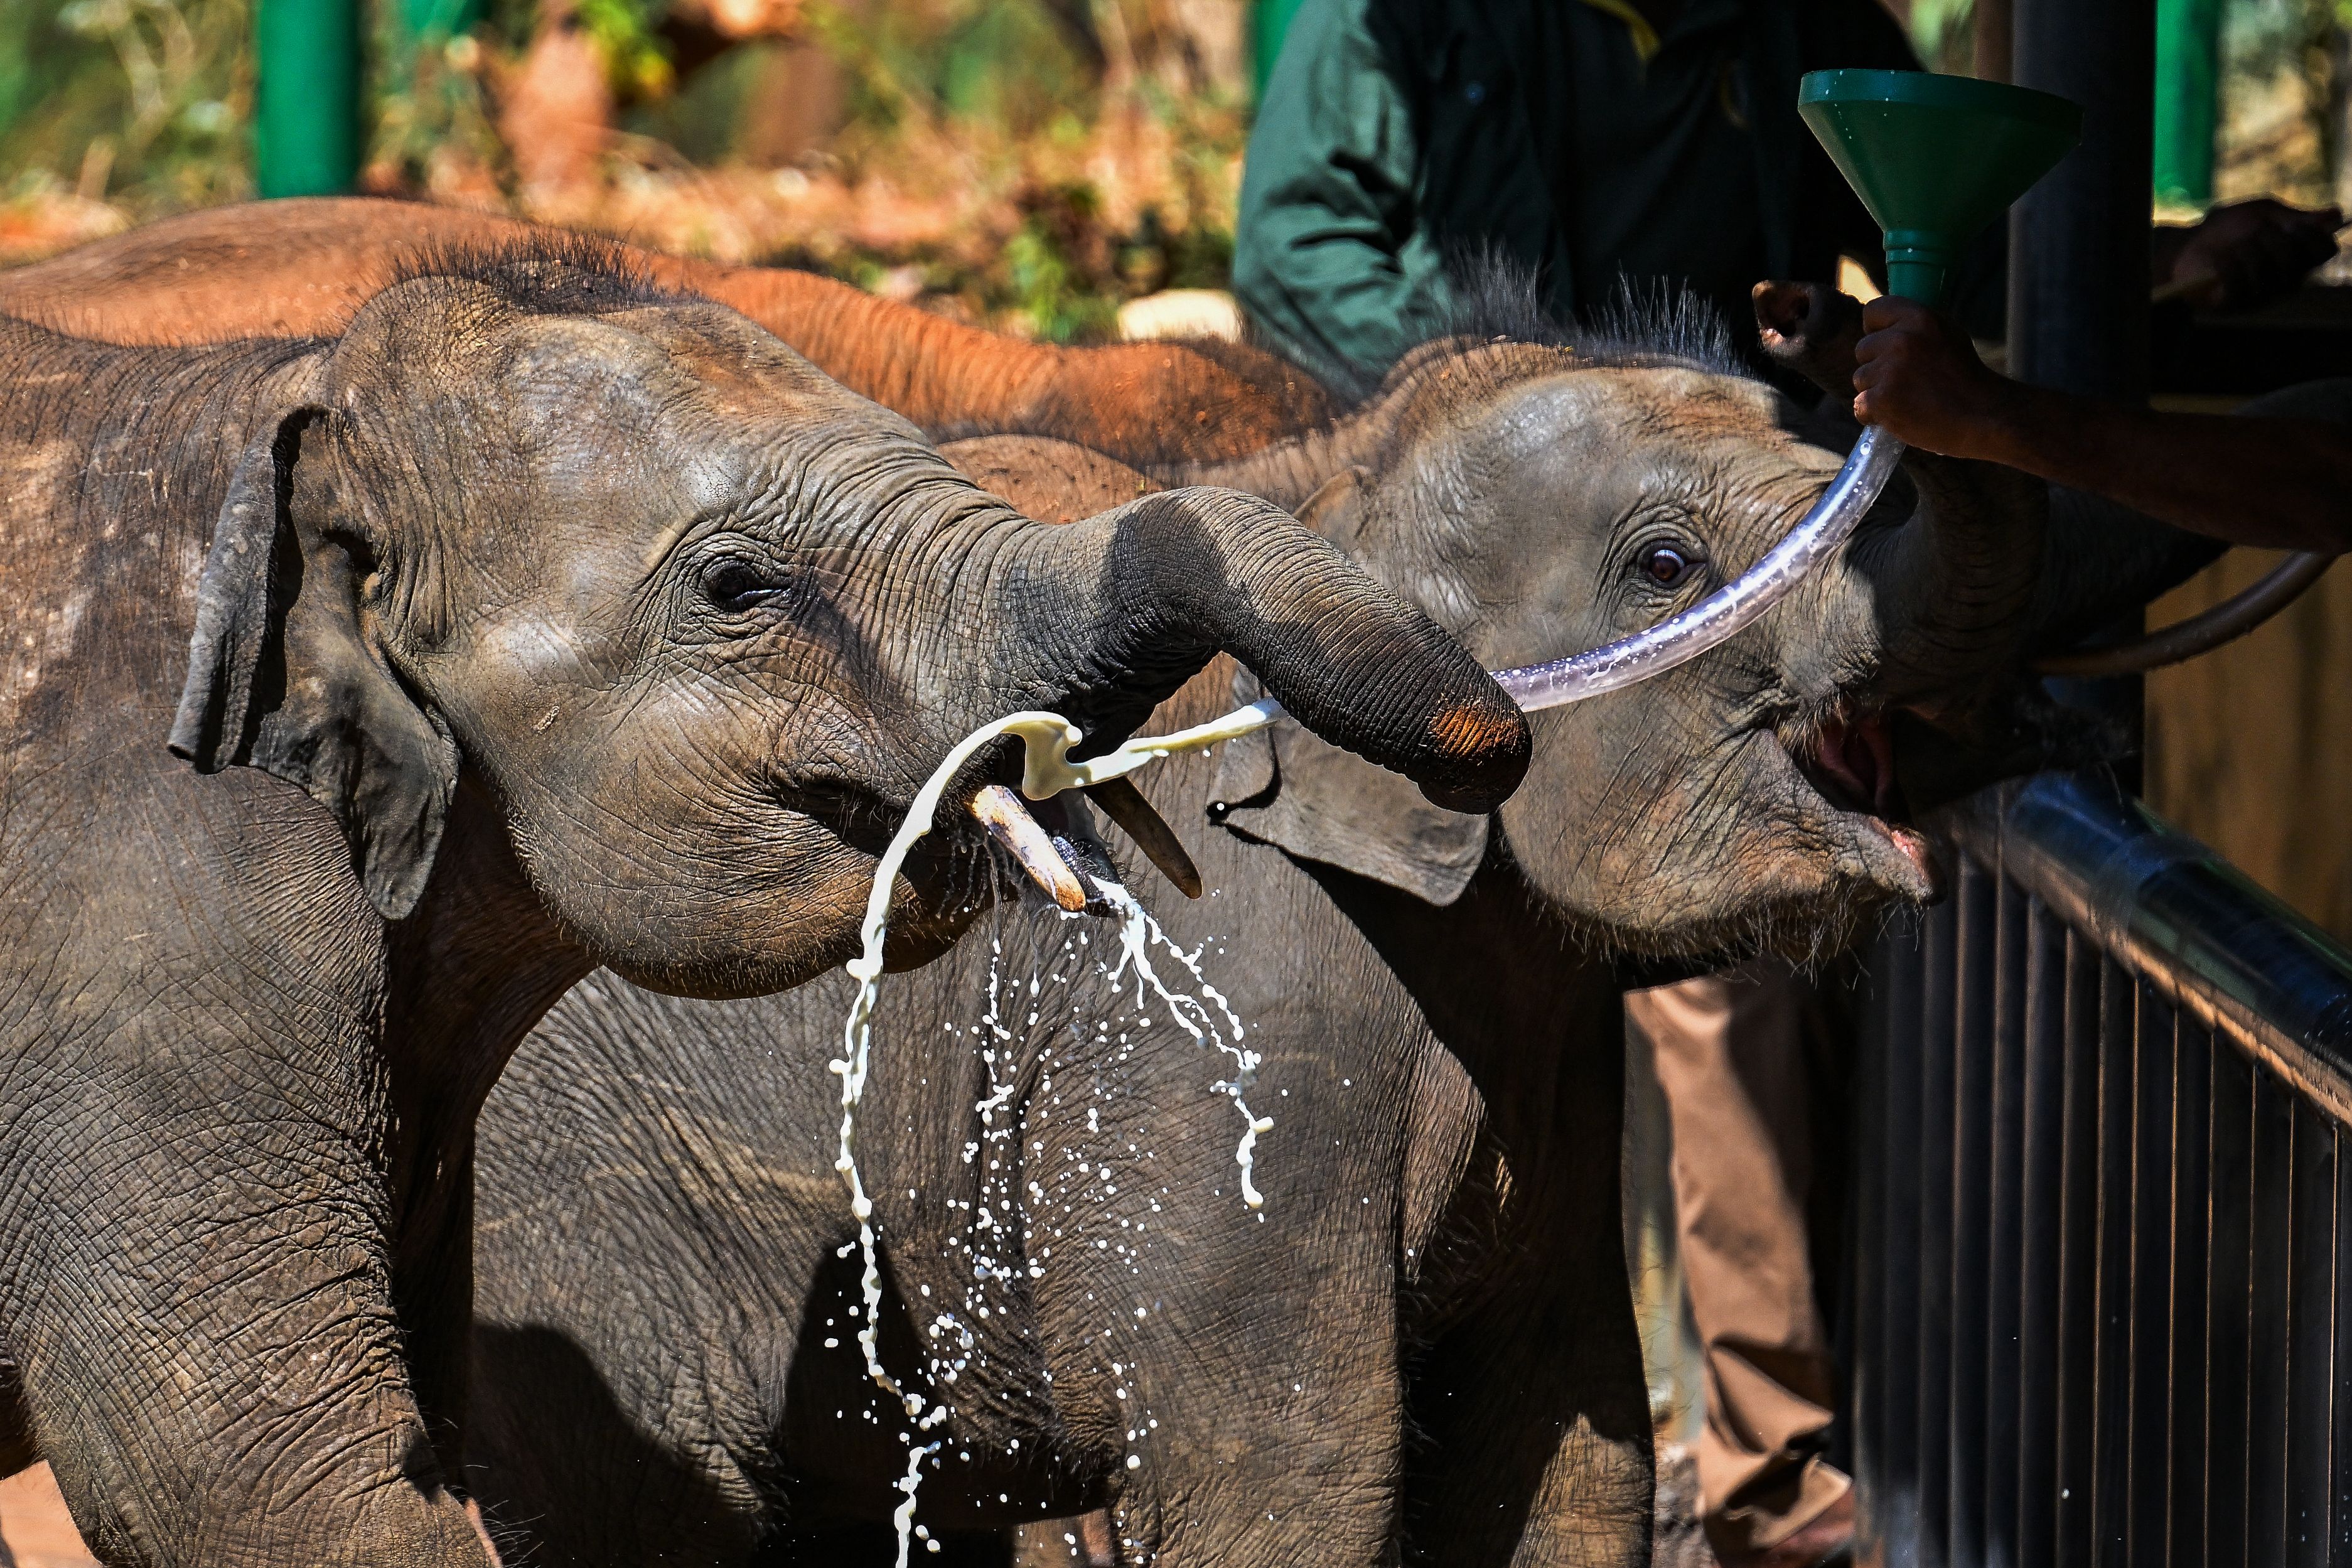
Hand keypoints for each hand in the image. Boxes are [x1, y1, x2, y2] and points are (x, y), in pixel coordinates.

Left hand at [1851, 296, 2020, 461]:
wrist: (1983, 417)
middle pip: (1863, 348)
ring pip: (1861, 379)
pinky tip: (1900, 415)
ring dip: (1878, 392)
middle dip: (1878, 365)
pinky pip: (1860, 406)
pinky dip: (1875, 415)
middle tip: (1907, 380)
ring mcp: (1889, 370)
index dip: (1876, 329)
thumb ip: (1915, 328)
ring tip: (1909, 399)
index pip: (1873, 311)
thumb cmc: (1965, 379)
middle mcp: (1901, 340)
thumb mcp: (1947, 335)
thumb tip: (1884, 325)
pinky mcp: (1881, 399)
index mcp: (1920, 318)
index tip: (1886, 344)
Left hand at [2158, 197, 2341, 310]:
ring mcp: (2261, 296)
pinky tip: (2220, 258)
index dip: (2315, 237)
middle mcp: (2285, 280)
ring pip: (2268, 273)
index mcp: (2298, 256)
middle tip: (2255, 231)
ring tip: (2233, 246)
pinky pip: (2240, 284)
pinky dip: (2228, 265)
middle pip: (2297, 262)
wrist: (2187, 245)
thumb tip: (2335, 213)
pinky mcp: (2234, 305)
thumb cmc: (2228, 228)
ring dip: (2248, 251)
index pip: (2324, 251)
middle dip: (2274, 241)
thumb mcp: (2261, 212)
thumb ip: (2294, 215)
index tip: (2294, 225)